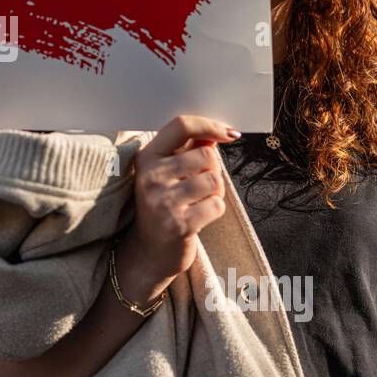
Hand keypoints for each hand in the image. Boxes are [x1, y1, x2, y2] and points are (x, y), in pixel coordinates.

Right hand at [117, 115, 239, 300]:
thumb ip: (189, 150)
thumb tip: (216, 133)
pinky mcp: (178, 224)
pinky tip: (200, 217)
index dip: (209, 125)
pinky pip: (216, 205)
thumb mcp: (168, 173)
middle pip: (207, 155)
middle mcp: (151, 176)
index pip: (181, 125)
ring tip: (200, 202)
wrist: (150, 251)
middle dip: (214, 170)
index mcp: (147, 157)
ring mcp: (163, 201)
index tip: (229, 134)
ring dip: (216, 192)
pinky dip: (215, 210)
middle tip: (201, 186)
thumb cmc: (164, 205)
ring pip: (214, 180)